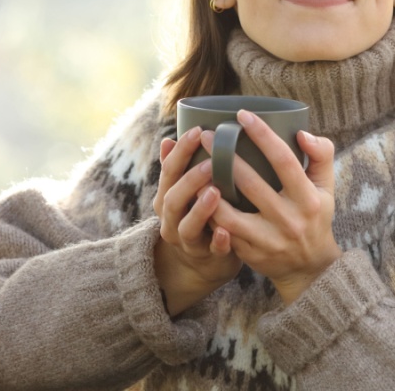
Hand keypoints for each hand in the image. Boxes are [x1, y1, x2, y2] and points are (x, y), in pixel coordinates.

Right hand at [153, 127, 243, 314]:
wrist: (200, 264)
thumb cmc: (199, 214)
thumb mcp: (186, 191)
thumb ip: (181, 168)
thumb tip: (170, 137)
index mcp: (168, 198)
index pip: (169, 172)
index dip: (180, 152)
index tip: (198, 131)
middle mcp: (172, 219)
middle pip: (173, 199)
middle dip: (190, 180)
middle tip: (211, 163)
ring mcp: (188, 241)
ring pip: (187, 227)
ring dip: (200, 209)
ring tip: (215, 192)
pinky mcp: (207, 258)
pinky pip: (211, 252)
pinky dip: (218, 242)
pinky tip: (226, 232)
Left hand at [211, 110, 341, 304]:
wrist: (309, 267)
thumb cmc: (315, 217)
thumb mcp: (326, 187)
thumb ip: (321, 155)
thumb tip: (301, 132)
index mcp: (308, 198)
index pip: (283, 160)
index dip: (262, 135)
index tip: (242, 115)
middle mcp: (288, 219)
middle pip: (250, 183)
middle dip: (225, 157)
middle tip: (205, 135)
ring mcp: (268, 239)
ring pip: (228, 213)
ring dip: (208, 190)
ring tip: (192, 167)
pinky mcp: (251, 253)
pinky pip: (223, 232)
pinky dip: (208, 214)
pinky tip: (195, 197)